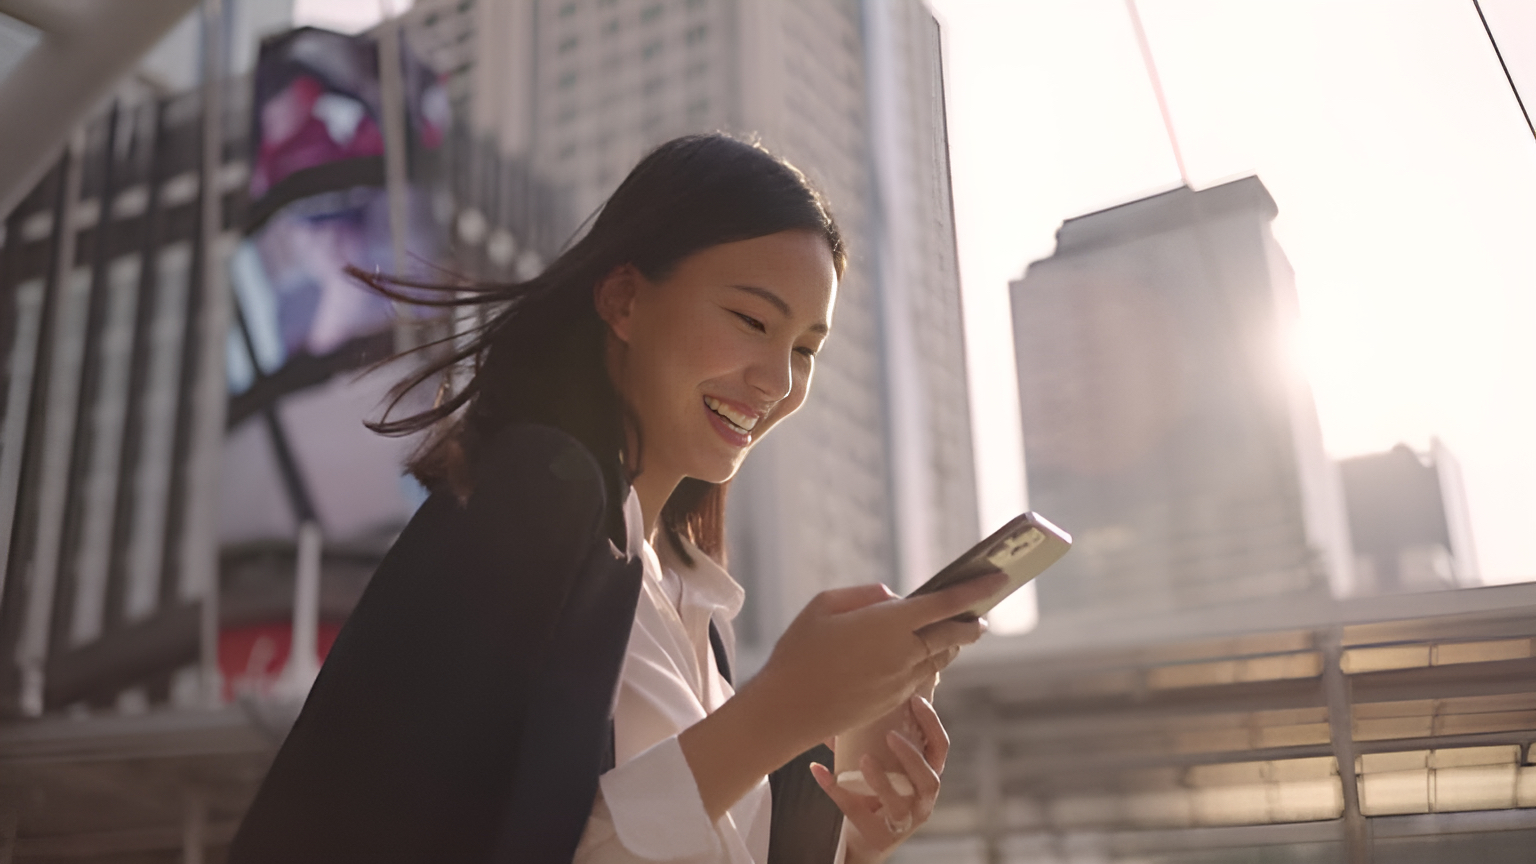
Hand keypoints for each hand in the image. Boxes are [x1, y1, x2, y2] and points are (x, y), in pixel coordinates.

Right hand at [678, 574, 995, 822]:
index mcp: (888, 625)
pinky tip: (925, 656)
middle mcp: (902, 654)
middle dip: (971, 622)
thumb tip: (894, 599)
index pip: (944, 603)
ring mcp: (901, 682)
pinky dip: (931, 663)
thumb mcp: (824, 606)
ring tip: (957, 632)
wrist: (787, 710)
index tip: (998, 579)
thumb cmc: (798, 652)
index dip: (974, 590)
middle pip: (953, 635)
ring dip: (953, 644)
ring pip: (941, 658)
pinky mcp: (894, 702)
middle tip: (981, 614)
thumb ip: (865, 595)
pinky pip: (924, 677)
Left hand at [810, 694, 950, 862]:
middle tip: (890, 735)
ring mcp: (904, 822)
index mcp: (926, 777)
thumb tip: (840, 706)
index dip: (931, 725)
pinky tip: (818, 770)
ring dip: (881, 780)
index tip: (915, 699)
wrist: (864, 842)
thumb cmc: (875, 795)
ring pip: (899, 803)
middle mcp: (922, 801)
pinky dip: (836, 791)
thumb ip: (866, 738)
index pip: (939, 749)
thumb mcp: (880, 767)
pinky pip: (856, 812)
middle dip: (912, 757)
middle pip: (929, 779)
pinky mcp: (880, 837)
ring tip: (864, 759)